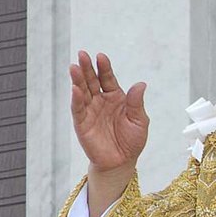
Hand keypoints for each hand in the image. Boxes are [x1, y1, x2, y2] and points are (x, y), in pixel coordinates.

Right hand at [69, 51, 148, 216]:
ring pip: (82, 91)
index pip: (108, 78)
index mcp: (116, 97)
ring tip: (74, 67)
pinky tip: (75, 88)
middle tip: (82, 54)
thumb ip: (137, 103)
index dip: (104, 67)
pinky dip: (76, 98)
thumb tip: (141, 84)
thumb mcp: (140, 121)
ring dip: (78, 79)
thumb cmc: (132, 141)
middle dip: (87, 67)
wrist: (122, 162)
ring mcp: (90, 111)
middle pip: (92, 80)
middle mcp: (101, 101)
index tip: (101, 56)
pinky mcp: (82, 123)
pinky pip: (78, 108)